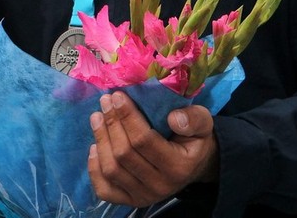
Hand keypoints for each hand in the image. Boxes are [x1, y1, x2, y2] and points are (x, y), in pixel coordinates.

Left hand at [87, 91, 218, 205]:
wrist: (194, 165)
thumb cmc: (193, 138)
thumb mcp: (202, 123)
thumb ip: (193, 119)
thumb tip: (174, 118)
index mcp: (179, 167)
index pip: (144, 140)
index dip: (127, 117)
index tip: (117, 96)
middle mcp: (160, 186)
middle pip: (124, 154)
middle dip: (111, 124)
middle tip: (105, 101)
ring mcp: (144, 196)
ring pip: (112, 170)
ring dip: (101, 140)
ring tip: (97, 117)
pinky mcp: (130, 201)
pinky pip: (105, 190)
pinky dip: (94, 169)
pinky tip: (94, 147)